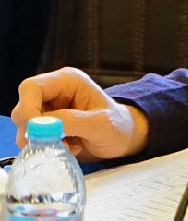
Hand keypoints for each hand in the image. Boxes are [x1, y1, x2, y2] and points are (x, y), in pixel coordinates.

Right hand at [11, 67, 148, 160]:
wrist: (123, 138)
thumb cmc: (117, 125)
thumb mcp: (101, 124)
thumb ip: (73, 121)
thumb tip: (42, 124)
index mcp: (68, 81)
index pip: (31, 87)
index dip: (28, 108)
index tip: (36, 130)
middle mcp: (54, 92)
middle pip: (22, 109)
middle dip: (34, 130)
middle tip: (56, 142)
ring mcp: (48, 110)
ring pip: (24, 127)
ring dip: (41, 142)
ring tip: (69, 145)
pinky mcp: (45, 127)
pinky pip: (31, 140)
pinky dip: (45, 148)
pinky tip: (67, 147)